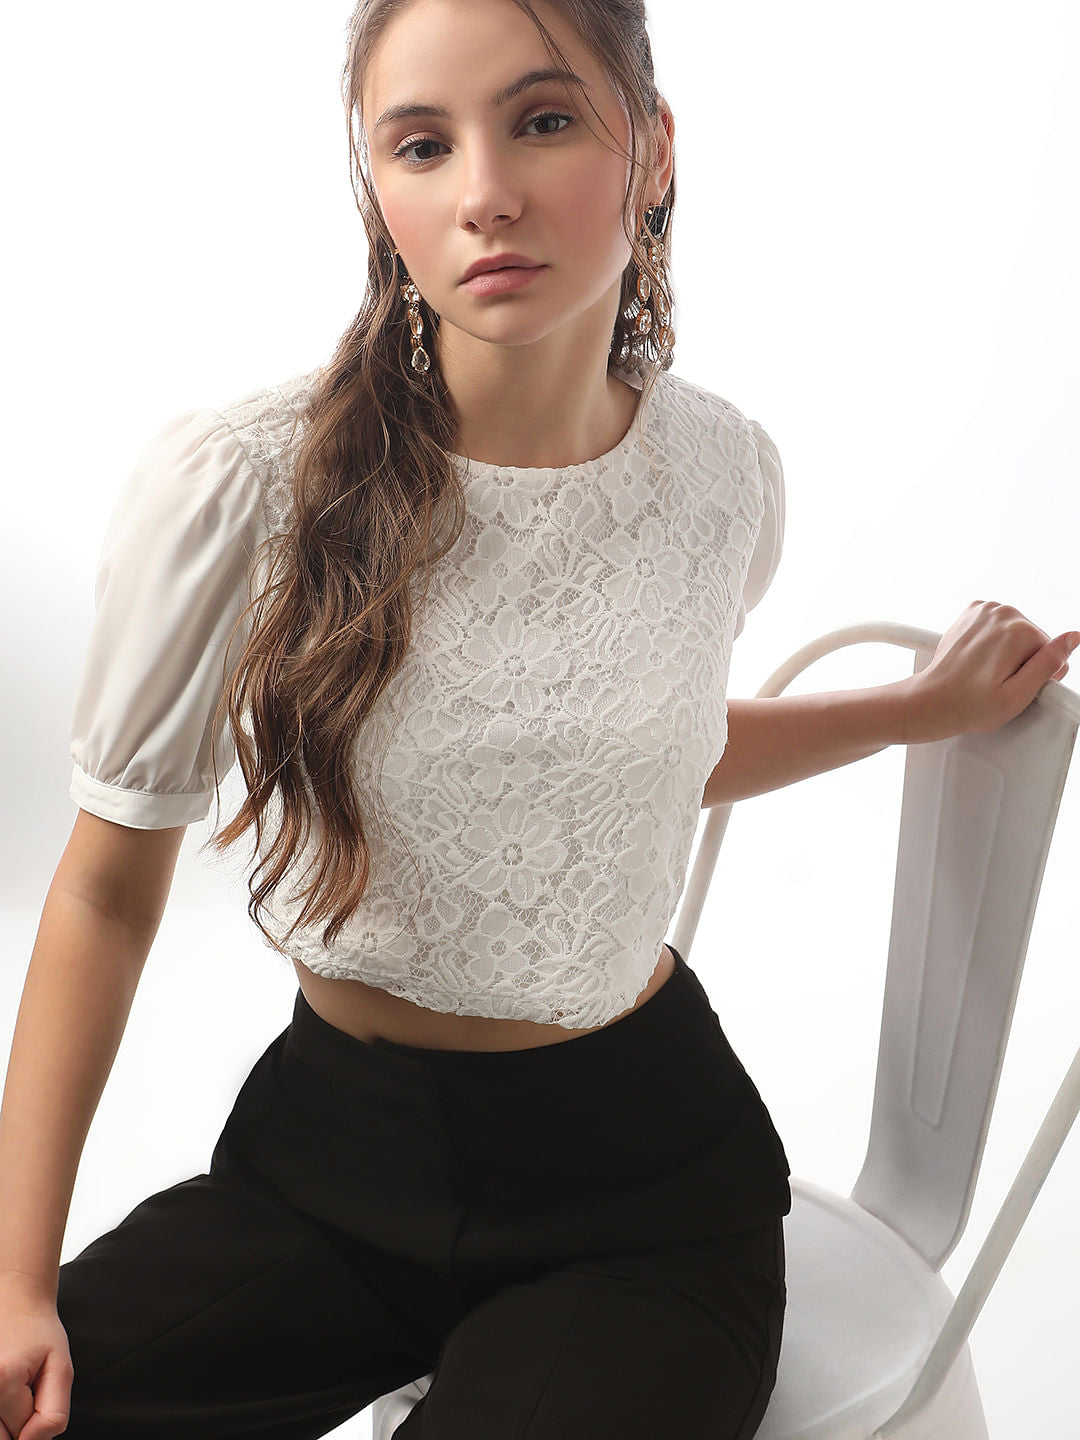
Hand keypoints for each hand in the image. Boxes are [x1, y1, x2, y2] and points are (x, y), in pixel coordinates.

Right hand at [0, 1272, 72, 1439]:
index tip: (38, 1388)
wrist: (16, 1301)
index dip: (37, 1416)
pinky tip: (4, 1387)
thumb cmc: (39, 1332)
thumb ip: (54, 1412)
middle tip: (25, 1392)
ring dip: (5, 1419)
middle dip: (18, 1426)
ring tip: (13, 1386)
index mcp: (2, 1380)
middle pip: (1, 1439)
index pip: (24, 1434)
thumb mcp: (62, 1368)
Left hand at [902, 600, 1078, 745]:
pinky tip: (980, 659)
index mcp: (1018, 630)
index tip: (1014, 685)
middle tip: (997, 682)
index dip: (1038, 674)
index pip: (1051, 651)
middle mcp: (1002, 612)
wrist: (931, 700)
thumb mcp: (1019, 694)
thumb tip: (1073, 638)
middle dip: (1023, 661)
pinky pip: (999, 626)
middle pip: (1033, 639)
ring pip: (1016, 632)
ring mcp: (984, 609)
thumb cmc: (971, 705)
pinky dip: (993, 640)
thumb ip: (1050, 664)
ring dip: (1008, 651)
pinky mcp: (972, 612)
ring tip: (986, 672)